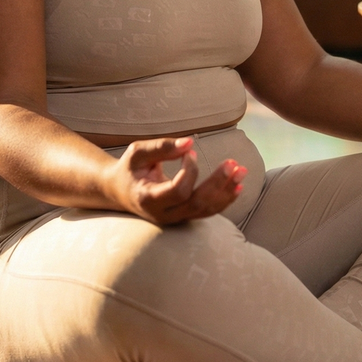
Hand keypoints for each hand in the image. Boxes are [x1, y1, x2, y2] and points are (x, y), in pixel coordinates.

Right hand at [106, 137, 247, 225]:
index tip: (190, 152)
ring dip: (226, 191)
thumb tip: (189, 142)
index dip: (190, 170)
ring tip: (241, 171)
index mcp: (148, 199)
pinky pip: (207, 212)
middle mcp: (163, 214)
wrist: (120, 191)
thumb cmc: (129, 168)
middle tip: (234, 163)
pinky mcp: (183, 217)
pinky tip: (238, 186)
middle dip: (218, 183)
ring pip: (205, 210)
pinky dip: (224, 199)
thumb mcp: (138, 153)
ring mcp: (174, 219)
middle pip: (197, 204)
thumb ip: (161, 147)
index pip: (178, 190)